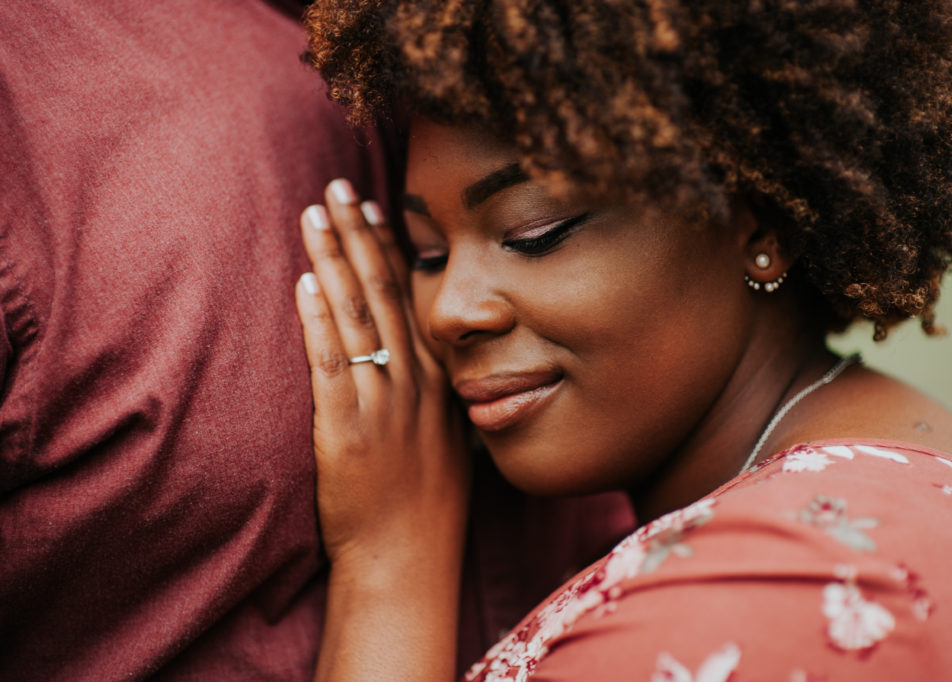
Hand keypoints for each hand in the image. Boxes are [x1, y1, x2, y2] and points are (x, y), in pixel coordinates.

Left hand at [295, 179, 469, 569]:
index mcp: (435, 376)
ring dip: (334, 260)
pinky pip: (332, 362)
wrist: (408, 554)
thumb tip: (416, 356)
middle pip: (383, 290)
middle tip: (337, 186)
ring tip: (312, 214)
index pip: (410, 297)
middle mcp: (413, 378)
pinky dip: (319, 320)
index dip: (388, 247)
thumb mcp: (445, 436)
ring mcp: (382, 400)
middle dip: (357, 234)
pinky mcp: (347, 426)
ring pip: (357, 315)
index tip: (373, 205)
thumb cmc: (425, 501)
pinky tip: (306, 283)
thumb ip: (431, 390)